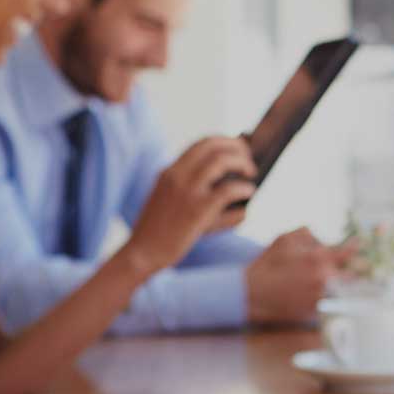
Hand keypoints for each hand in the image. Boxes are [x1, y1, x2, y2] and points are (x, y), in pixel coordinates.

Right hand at [124, 137, 257, 273]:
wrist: (143, 253)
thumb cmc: (160, 232)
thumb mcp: (172, 203)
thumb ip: (196, 191)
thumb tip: (233, 189)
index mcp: (169, 171)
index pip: (200, 144)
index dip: (223, 141)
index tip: (237, 147)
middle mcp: (177, 175)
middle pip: (212, 145)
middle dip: (235, 146)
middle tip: (248, 156)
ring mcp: (187, 190)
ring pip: (221, 160)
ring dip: (241, 162)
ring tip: (251, 172)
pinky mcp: (197, 209)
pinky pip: (228, 190)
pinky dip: (243, 188)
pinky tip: (248, 192)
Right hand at [245, 229, 356, 324]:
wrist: (252, 294)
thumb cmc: (267, 264)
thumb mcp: (284, 239)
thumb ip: (307, 233)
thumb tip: (323, 240)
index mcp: (318, 259)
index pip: (348, 252)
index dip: (356, 247)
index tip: (360, 244)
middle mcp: (324, 279)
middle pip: (353, 274)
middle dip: (355, 268)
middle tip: (359, 265)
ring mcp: (321, 297)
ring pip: (345, 289)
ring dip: (344, 283)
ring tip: (341, 280)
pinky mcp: (316, 311)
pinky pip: (333, 302)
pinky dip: (333, 296)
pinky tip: (324, 292)